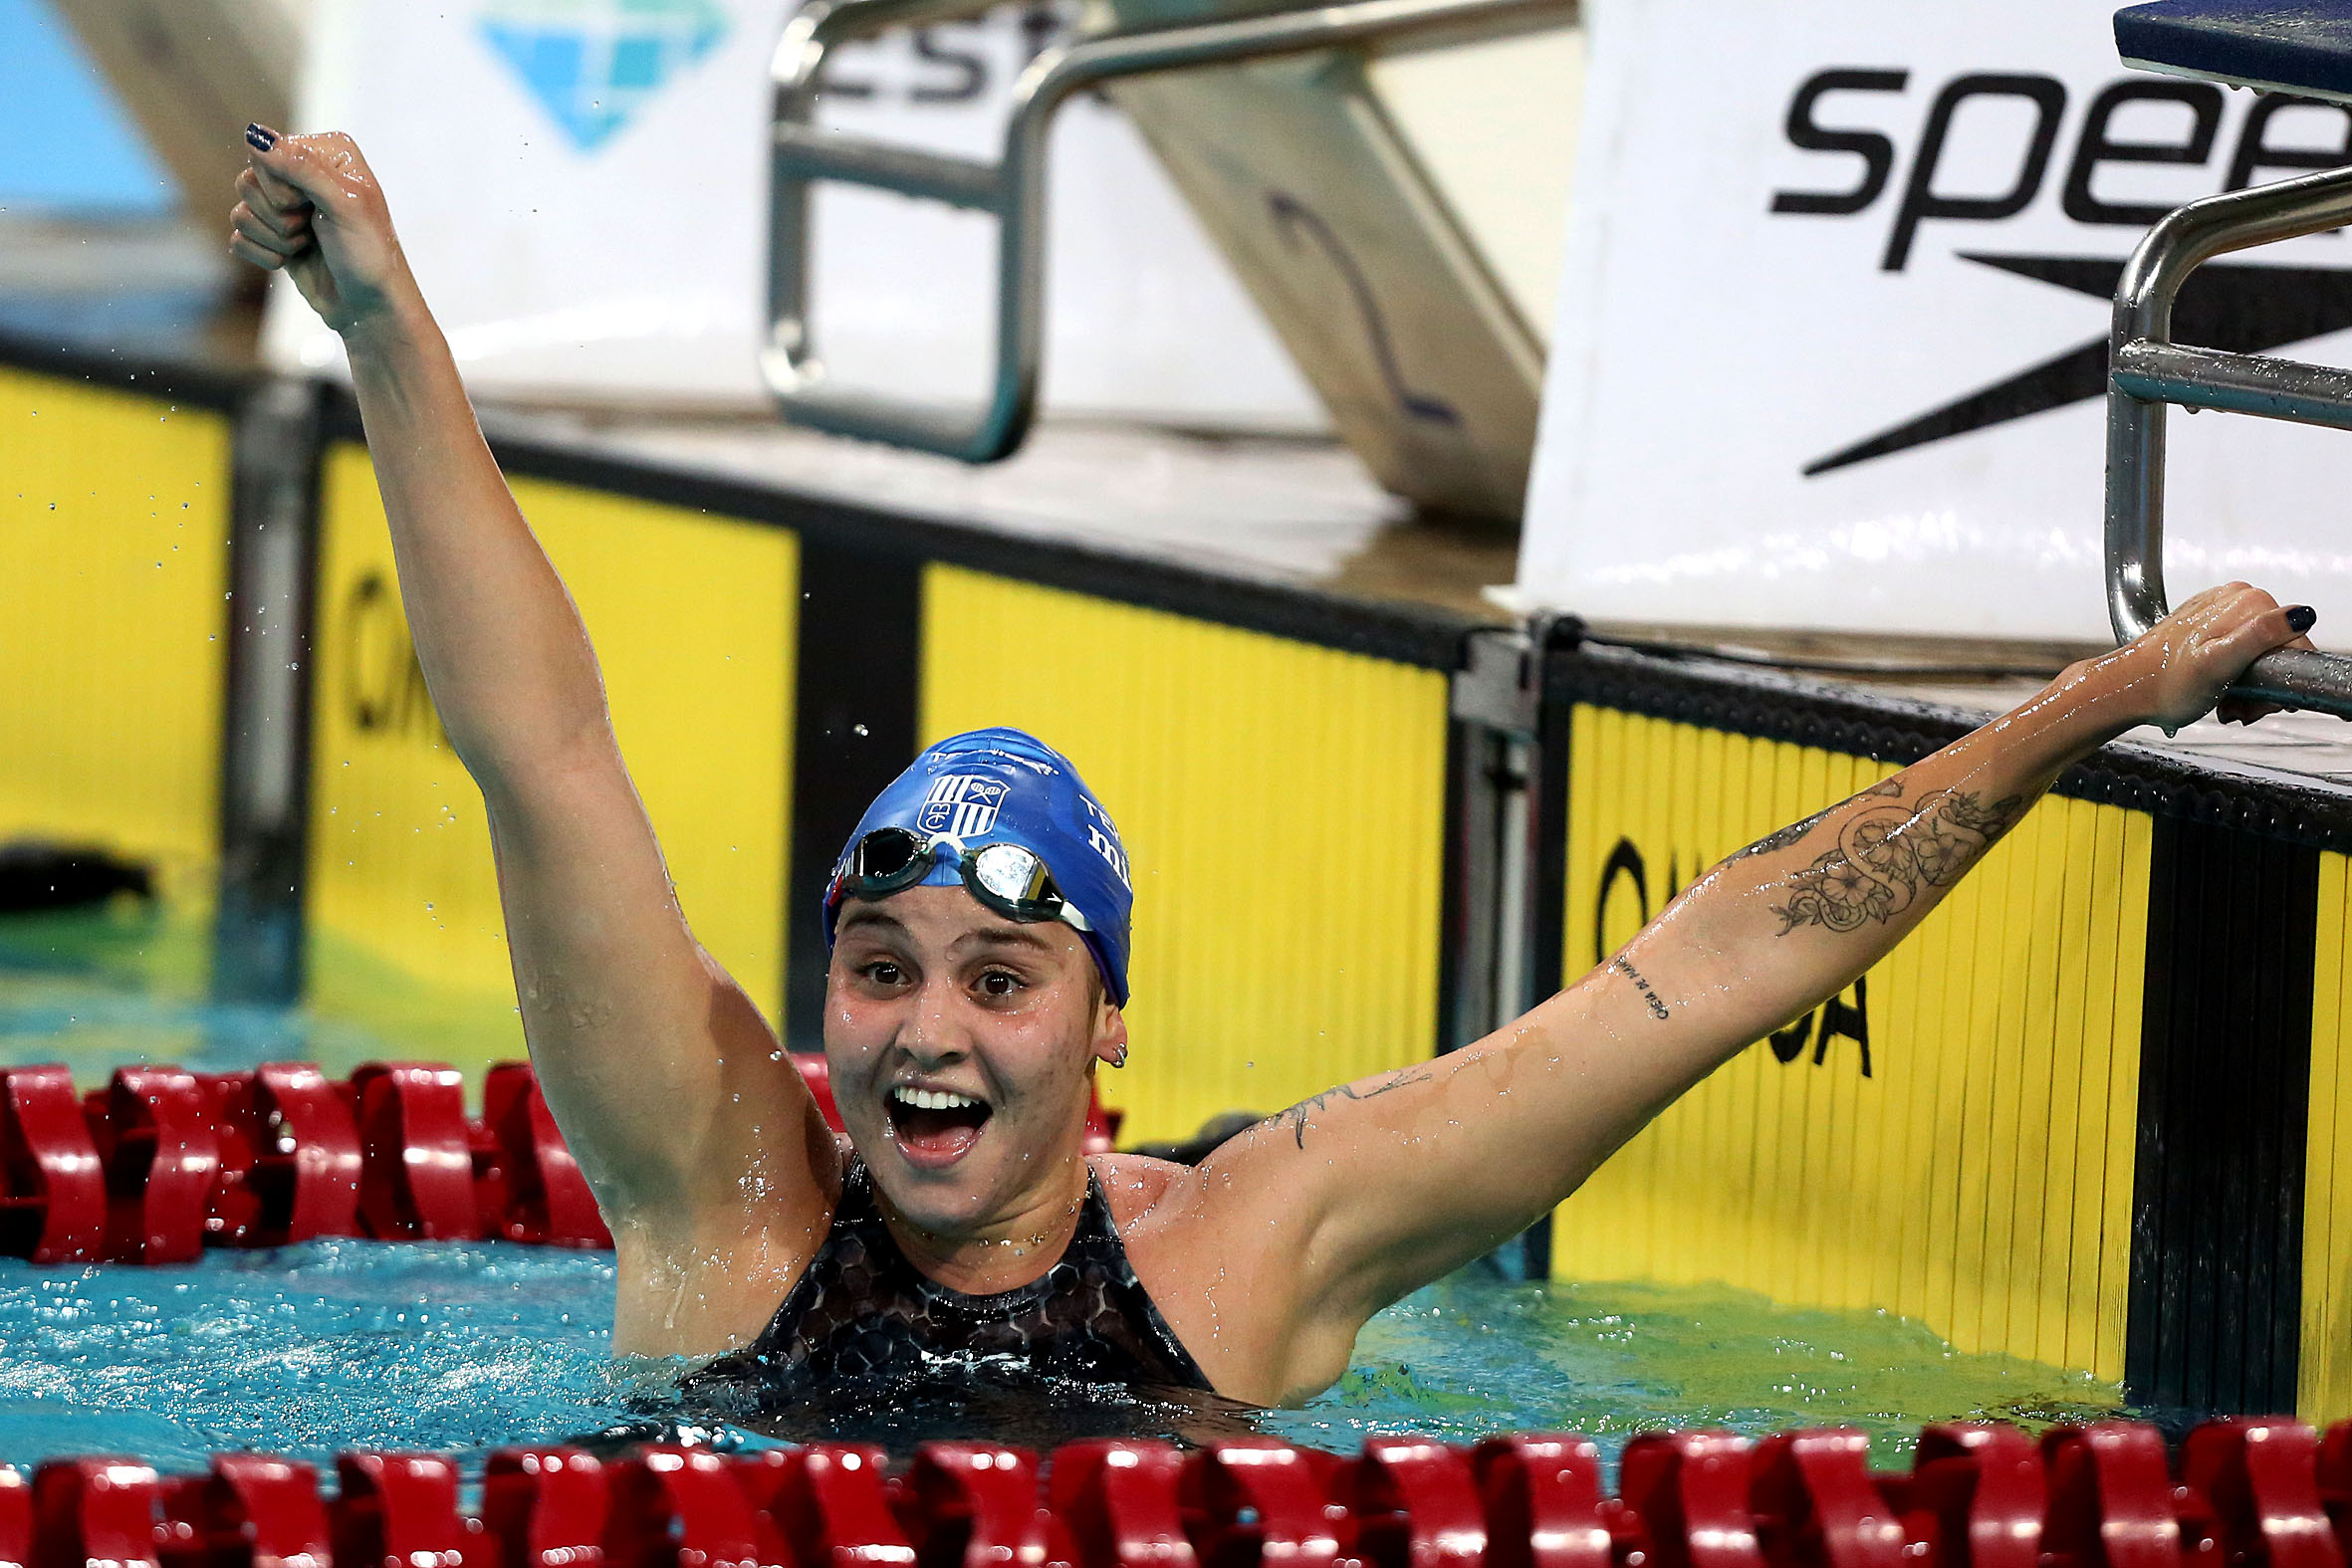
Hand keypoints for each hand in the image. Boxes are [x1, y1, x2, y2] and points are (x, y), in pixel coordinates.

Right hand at [229, 126, 417, 341]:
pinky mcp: (273, 235)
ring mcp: (286, 206)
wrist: (370, 307)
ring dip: (275, 237)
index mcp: (327, 153)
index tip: (314, 207)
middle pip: (248, 180)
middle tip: (313, 228)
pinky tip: (291, 261)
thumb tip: (255, 135)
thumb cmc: (368, 254)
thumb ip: (301, 166)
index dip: (282, 187)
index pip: (267, 154)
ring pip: (241, 209)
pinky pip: (239, 236)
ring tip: (308, 245)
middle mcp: (304, 173)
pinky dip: (264, 254)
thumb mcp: (344, 204)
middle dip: (279, 215)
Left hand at [2098, 582, 2316, 730]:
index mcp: (2249, 602)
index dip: (2284, 677)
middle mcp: (2238, 599)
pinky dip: (2236, 677)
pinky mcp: (2212, 626)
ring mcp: (2223, 611)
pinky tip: (2218, 691)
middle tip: (2239, 707)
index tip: (2261, 699)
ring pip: (2264, 655)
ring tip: (2226, 703)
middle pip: (2281, 649)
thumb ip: (2260, 637)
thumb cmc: (2164, 685)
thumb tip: (2300, 615)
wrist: (2126, 690)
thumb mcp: (2219, 665)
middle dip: (2266, 686)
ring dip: (2252, 688)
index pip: (2297, 642)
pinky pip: (2243, 654)